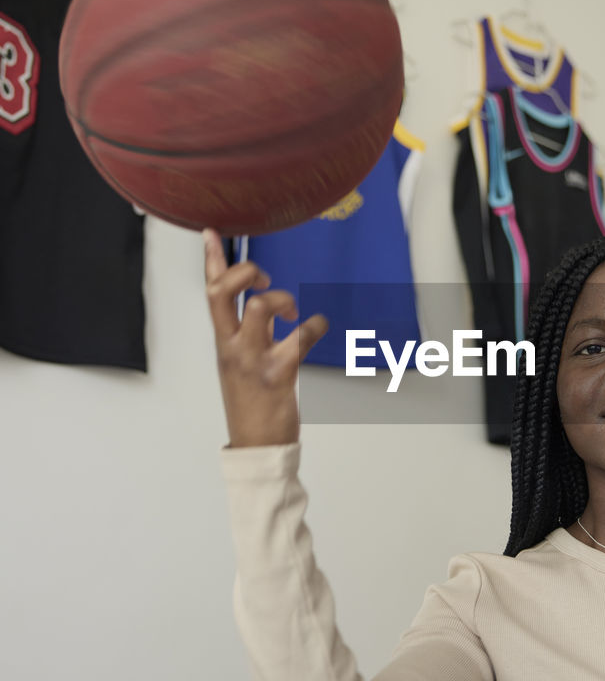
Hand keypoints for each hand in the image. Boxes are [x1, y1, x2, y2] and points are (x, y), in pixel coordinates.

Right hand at [203, 228, 327, 446]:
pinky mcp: (278, 374)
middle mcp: (233, 347)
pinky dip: (314, 326)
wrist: (257, 447)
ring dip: (280, 299)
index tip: (212, 232)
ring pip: (257, 308)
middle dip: (242, 272)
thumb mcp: (239, 363)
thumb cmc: (251, 404)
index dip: (211, 261)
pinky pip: (298, 338)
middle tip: (263, 276)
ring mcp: (253, 360)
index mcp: (223, 342)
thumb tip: (260, 305)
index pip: (211, 294)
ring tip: (292, 311)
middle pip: (220, 294)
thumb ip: (245, 333)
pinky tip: (317, 327)